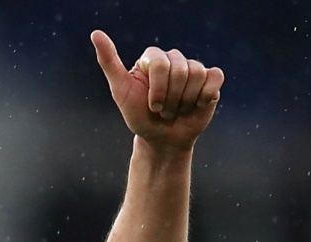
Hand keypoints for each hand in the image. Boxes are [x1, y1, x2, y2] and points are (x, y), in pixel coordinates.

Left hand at [90, 31, 222, 152]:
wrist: (162, 140)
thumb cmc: (140, 116)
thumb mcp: (121, 91)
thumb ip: (109, 62)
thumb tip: (96, 33)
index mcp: (153, 57)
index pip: (161, 64)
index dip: (159, 90)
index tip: (152, 106)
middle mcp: (174, 58)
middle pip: (181, 70)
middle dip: (172, 99)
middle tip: (165, 110)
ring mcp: (193, 68)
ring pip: (197, 75)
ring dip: (186, 101)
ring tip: (178, 109)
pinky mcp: (211, 79)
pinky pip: (215, 77)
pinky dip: (206, 95)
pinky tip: (197, 104)